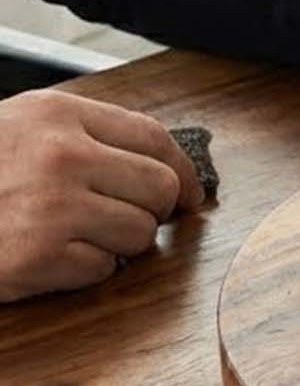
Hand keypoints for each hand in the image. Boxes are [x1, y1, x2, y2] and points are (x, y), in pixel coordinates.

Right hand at [0, 89, 203, 301]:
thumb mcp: (23, 128)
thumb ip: (89, 137)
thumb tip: (167, 167)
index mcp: (59, 115)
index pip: (154, 138)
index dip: (184, 170)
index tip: (192, 193)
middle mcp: (61, 155)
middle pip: (160, 188)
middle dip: (153, 211)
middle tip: (129, 219)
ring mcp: (51, 207)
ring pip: (140, 234)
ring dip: (118, 243)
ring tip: (74, 234)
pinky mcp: (38, 257)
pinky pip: (102, 270)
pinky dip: (83, 270)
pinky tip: (48, 255)